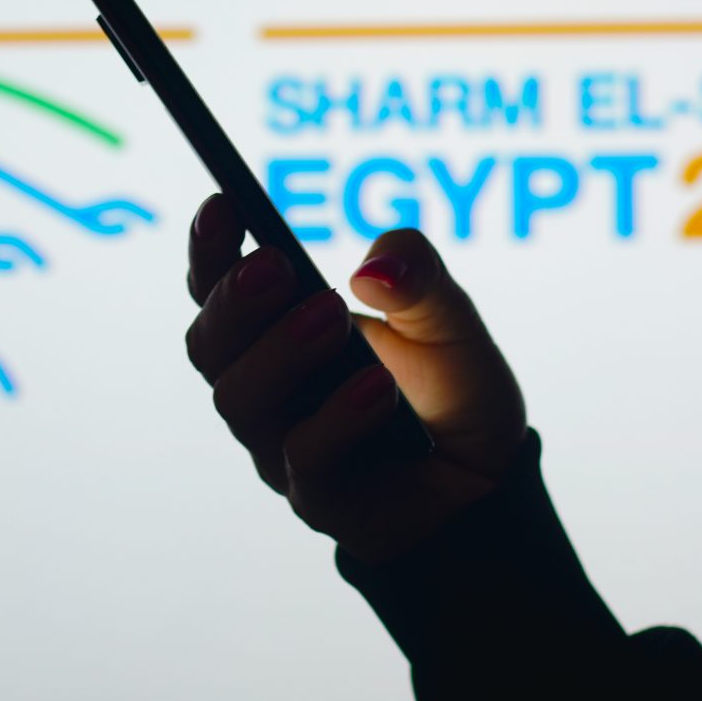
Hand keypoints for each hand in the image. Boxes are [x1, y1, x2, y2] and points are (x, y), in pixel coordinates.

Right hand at [185, 193, 526, 563]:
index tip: (224, 203)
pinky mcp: (320, 497)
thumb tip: (375, 268)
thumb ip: (420, 279)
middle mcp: (268, 387)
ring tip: (332, 316)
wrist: (491, 482)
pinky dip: (337, 417)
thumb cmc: (450, 393)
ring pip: (242, 401)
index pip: (218, 290)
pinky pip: (304, 459)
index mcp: (280, 332)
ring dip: (281, 351)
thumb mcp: (450, 320)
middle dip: (234, 300)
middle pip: (211, 346)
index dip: (210, 250)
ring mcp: (284, 445)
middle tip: (275, 265)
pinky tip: (376, 388)